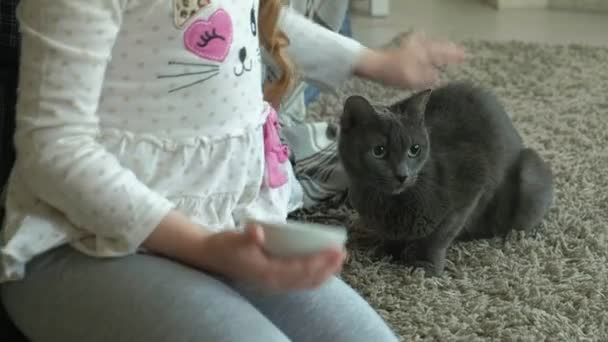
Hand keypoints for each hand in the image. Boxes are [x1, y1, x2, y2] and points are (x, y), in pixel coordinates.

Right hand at [198, 224, 345, 291]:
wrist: (211, 257)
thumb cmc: (225, 244)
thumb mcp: (234, 237)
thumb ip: (247, 236)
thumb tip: (257, 232)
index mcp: (266, 273)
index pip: (300, 269)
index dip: (319, 261)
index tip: (335, 251)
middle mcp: (273, 282)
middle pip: (307, 279)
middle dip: (327, 267)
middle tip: (344, 253)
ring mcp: (274, 284)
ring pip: (305, 283)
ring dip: (324, 273)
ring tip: (339, 261)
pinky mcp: (274, 280)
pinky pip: (299, 282)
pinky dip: (314, 276)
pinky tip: (324, 269)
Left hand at [355, 31, 467, 89]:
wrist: (372, 65)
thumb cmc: (393, 73)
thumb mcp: (413, 79)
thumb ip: (427, 78)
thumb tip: (438, 77)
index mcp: (425, 52)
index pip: (445, 53)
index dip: (456, 56)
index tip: (468, 57)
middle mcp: (420, 46)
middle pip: (439, 47)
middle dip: (450, 51)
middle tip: (462, 53)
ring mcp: (411, 46)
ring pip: (431, 46)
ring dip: (441, 50)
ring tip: (449, 53)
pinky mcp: (404, 50)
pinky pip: (423, 48)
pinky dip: (429, 51)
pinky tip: (427, 53)